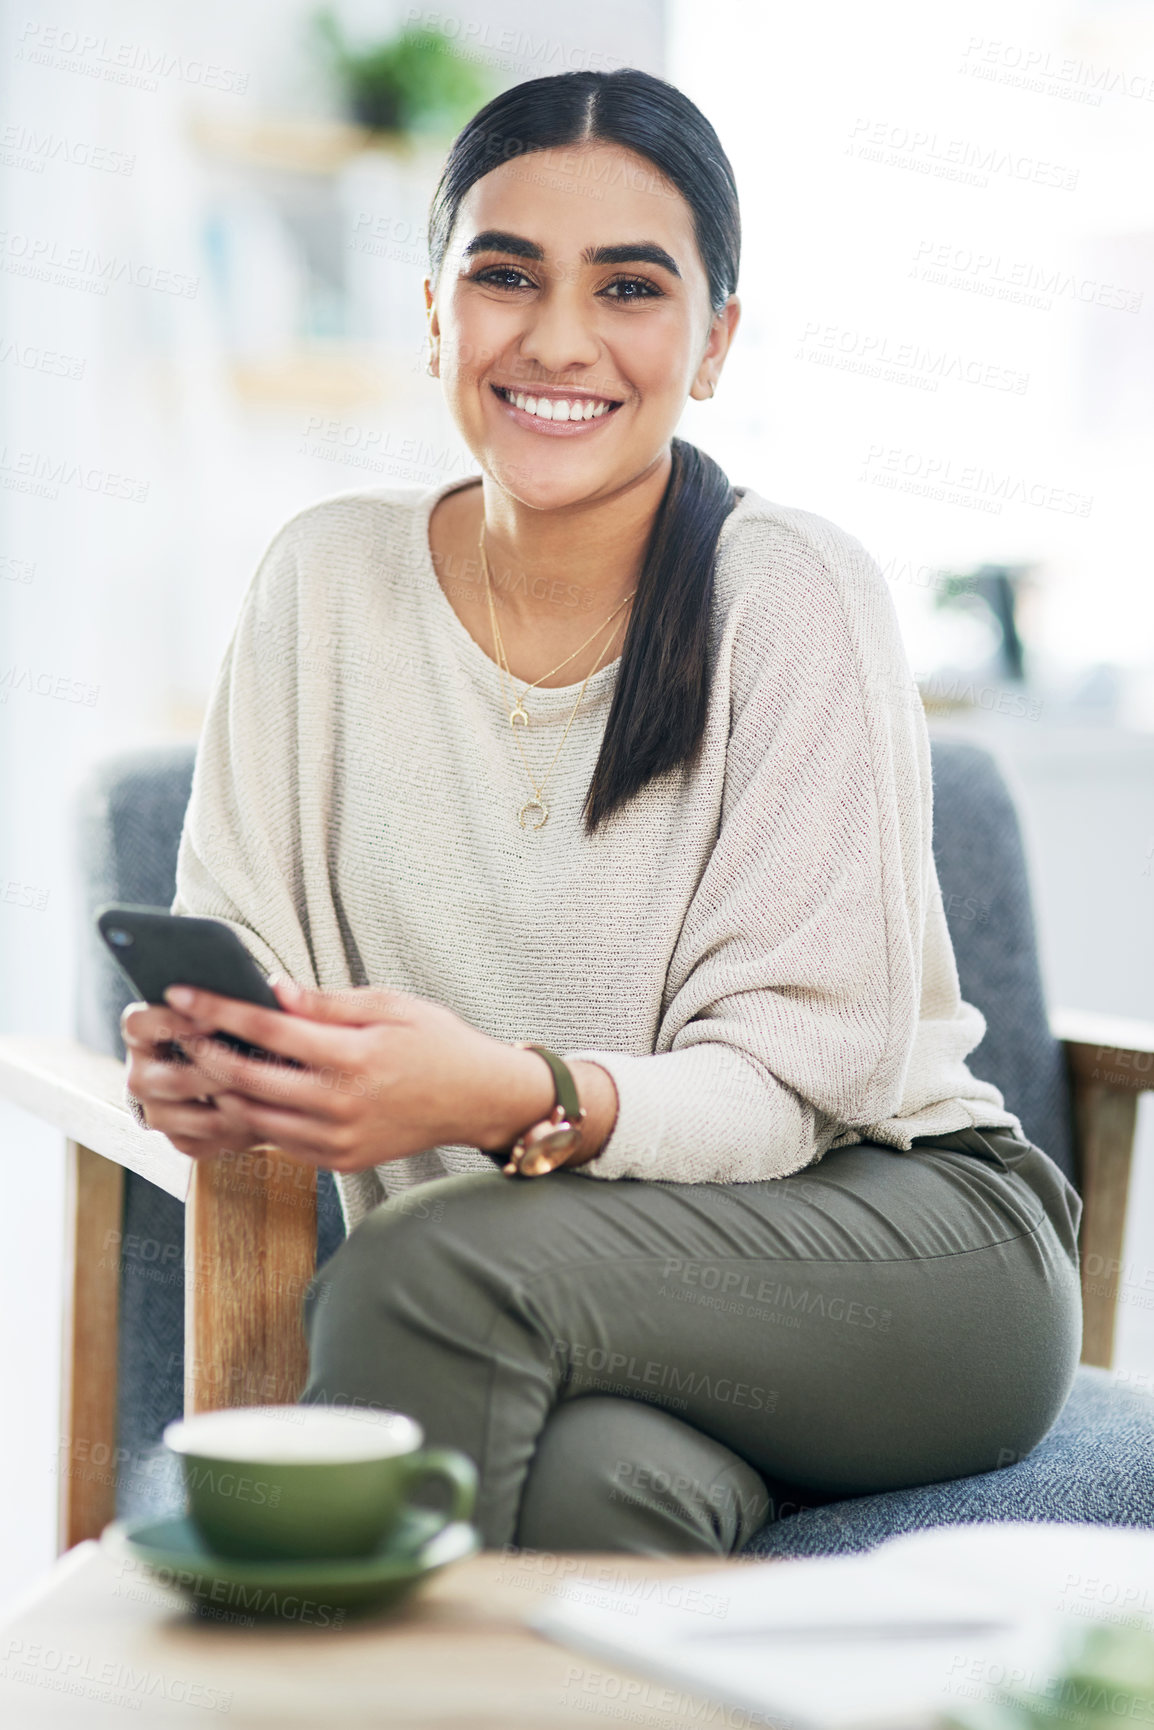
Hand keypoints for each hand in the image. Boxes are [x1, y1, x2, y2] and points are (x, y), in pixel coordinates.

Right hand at [121, 998, 280, 1160]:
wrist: (232, 1081)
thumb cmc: (230, 1032)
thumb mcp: (227, 1011)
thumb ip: (238, 999)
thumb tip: (277, 986)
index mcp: (141, 1034)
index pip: (139, 1024)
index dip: (172, 1023)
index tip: (212, 1021)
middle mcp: (140, 1076)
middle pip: (173, 1080)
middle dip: (220, 1073)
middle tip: (259, 1063)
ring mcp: (157, 1113)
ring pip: (196, 1116)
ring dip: (236, 1103)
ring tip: (273, 1088)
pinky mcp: (180, 1140)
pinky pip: (210, 1139)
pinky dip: (240, 1128)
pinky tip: (265, 1111)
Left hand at [130, 979, 540, 1171]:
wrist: (478, 1100)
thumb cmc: (436, 1042)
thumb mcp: (390, 1004)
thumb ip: (325, 1003)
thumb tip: (269, 990)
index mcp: (356, 1055)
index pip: (268, 1030)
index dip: (218, 1009)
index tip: (182, 992)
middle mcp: (343, 1103)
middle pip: (249, 1078)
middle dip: (205, 1051)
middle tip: (178, 1030)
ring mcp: (338, 1139)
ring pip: (255, 1117)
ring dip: (220, 1090)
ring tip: (199, 1061)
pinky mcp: (339, 1162)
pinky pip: (278, 1140)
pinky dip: (251, 1117)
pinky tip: (238, 1093)